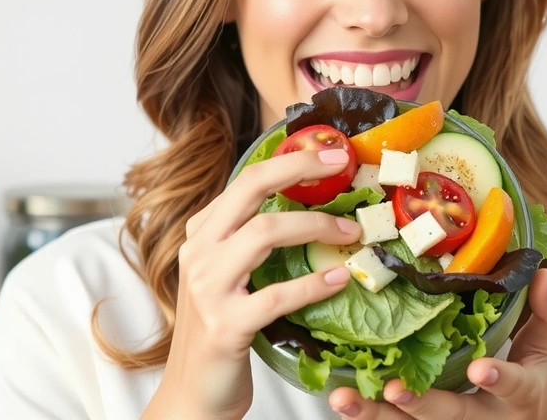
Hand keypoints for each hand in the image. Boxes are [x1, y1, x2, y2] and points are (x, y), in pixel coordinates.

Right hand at [143, 148, 360, 419]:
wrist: (194, 393)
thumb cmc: (222, 327)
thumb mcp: (229, 273)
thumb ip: (254, 239)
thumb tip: (316, 208)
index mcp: (202, 233)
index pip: (246, 179)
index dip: (291, 160)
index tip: (331, 153)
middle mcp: (199, 252)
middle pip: (250, 189)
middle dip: (299, 169)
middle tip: (340, 166)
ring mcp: (207, 288)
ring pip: (264, 234)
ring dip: (315, 227)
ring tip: (352, 233)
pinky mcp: (225, 326)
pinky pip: (277, 295)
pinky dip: (313, 285)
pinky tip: (339, 278)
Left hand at [327, 268, 546, 419]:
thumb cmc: (530, 371)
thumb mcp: (546, 345)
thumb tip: (543, 273)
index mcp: (519, 393)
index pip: (514, 386)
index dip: (498, 378)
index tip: (480, 369)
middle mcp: (481, 416)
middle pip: (449, 416)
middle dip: (421, 406)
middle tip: (394, 389)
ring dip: (375, 415)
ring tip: (344, 398)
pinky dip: (366, 415)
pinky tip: (339, 398)